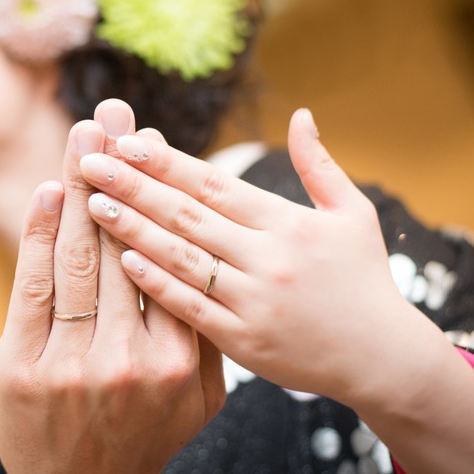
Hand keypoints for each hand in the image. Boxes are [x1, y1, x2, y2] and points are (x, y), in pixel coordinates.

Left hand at [0, 112, 223, 473]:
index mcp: (182, 357)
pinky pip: (34, 286)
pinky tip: (46, 192)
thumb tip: (213, 255)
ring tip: (83, 135)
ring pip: (80, 257)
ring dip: (78, 186)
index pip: (172, 253)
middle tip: (113, 111)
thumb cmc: (148, 437)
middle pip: (124, 241)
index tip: (154, 138)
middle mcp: (133, 358)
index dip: (162, 190)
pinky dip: (39, 234)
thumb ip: (206, 329)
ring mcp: (75, 363)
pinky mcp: (24, 366)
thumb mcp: (204, 396)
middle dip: (119, 169)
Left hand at [78, 104, 433, 407]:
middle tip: (90, 163)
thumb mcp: (353, 214)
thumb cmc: (363, 279)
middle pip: (189, 216)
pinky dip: (157, 284)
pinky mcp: (245, 341)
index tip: (126, 142)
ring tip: (93, 204)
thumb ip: (319, 165)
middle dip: (135, 186)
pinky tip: (123, 261)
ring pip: (183, 258)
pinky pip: (192, 309)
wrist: (383, 359)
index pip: (215, 184)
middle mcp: (269, 258)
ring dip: (134, 230)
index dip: (168, 163)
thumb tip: (300, 114)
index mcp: (288, 224)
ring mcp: (255, 301)